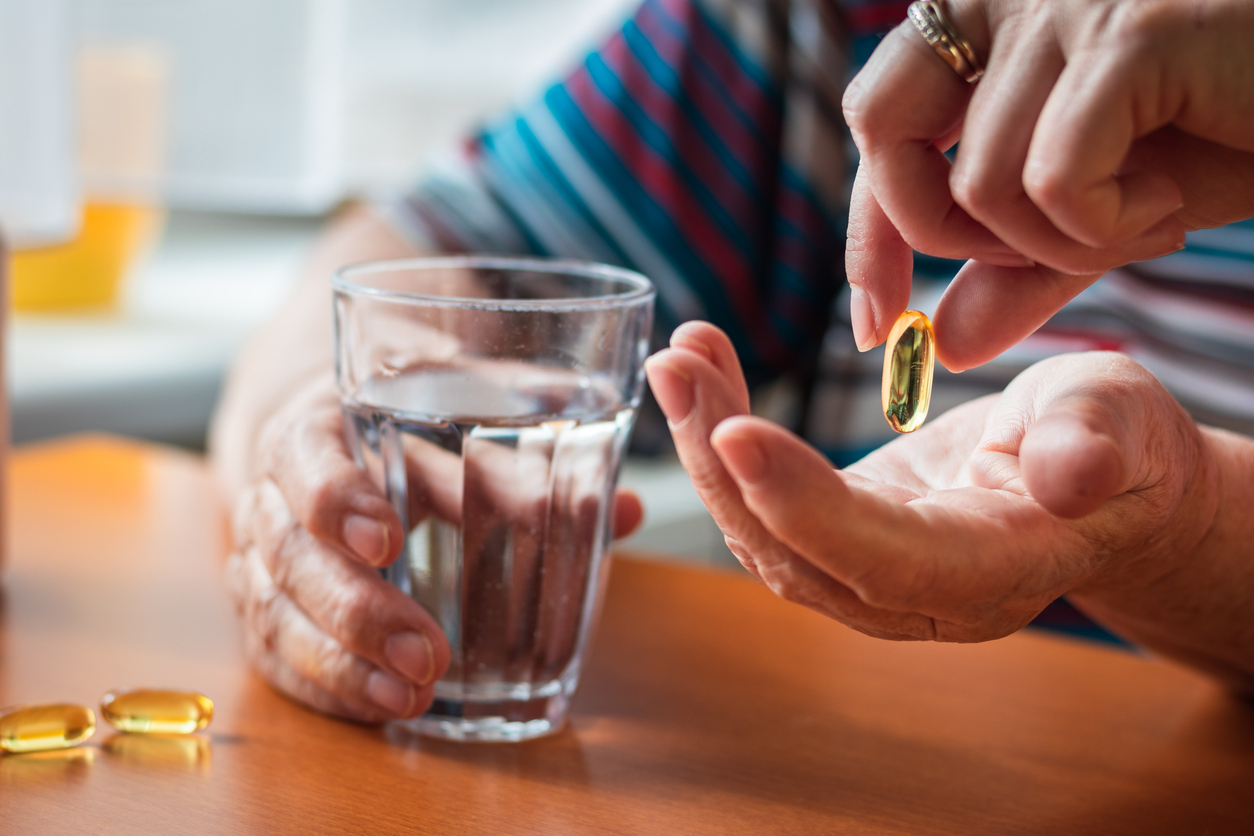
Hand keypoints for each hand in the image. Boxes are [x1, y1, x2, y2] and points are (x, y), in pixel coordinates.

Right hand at [226, 375, 642, 721]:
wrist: (329, 439)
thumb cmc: (404, 426)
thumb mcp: (456, 424)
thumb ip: (528, 467)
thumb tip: (621, 511)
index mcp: (316, 429)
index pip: (303, 458)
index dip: (336, 500)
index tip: (387, 539)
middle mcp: (274, 496)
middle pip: (286, 553)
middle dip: (355, 609)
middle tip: (426, 651)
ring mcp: (260, 558)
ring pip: (273, 613)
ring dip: (342, 663)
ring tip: (411, 697)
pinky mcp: (268, 610)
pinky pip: (274, 656)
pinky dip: (326, 687)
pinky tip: (381, 708)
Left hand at [645, 322, 1216, 641]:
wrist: (1100, 484)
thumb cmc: (1119, 445)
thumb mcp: (1122, 421)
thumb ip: (1094, 445)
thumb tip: (1068, 477)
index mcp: (991, 573)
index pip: (882, 558)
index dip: (804, 505)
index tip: (732, 432)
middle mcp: (914, 596)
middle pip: (796, 552)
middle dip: (722, 462)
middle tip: (676, 367)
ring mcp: (868, 577)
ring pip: (762, 533)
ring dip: (705, 445)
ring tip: (679, 358)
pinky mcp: (839, 540)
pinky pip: (763, 505)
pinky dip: (721, 441)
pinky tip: (702, 374)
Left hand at [842, 0, 1253, 370]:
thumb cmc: (1224, 129)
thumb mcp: (1096, 214)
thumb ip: (1015, 272)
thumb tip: (941, 345)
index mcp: (982, 23)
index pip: (876, 125)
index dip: (867, 237)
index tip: (875, 329)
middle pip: (884, 135)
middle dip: (939, 233)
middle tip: (1035, 260)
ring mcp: (1063, 3)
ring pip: (979, 182)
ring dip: (1059, 245)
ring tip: (1144, 221)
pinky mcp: (1130, 33)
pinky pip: (1053, 179)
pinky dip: (1104, 228)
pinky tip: (1170, 206)